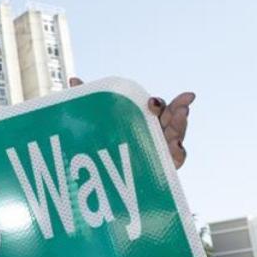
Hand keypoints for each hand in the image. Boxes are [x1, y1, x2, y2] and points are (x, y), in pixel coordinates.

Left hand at [68, 77, 193, 168]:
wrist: (102, 176)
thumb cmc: (105, 144)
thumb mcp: (98, 121)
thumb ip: (91, 102)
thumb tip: (73, 81)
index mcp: (147, 120)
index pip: (162, 108)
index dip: (174, 101)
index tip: (170, 98)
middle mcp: (158, 134)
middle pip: (175, 120)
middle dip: (180, 111)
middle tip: (183, 106)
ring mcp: (162, 151)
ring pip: (178, 137)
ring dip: (181, 127)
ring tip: (181, 117)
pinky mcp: (162, 168)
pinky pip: (175, 160)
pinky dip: (178, 152)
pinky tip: (176, 146)